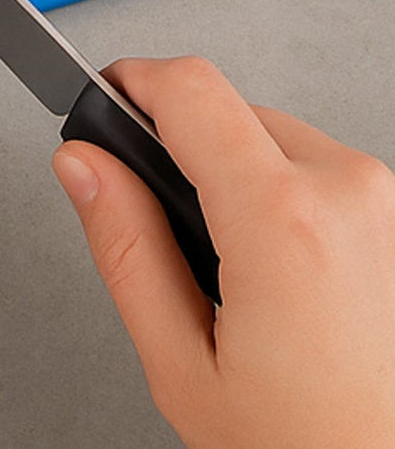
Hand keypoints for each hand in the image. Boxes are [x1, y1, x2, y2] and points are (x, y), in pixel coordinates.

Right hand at [52, 56, 394, 447]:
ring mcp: (385, 206)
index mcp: (282, 222)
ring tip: (238, 276)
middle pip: (228, 111)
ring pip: (275, 138)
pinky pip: (320, 173)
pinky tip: (285, 279)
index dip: (131, 81)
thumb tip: (84, 165)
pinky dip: (287, 203)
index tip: (104, 97)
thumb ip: (124, 248)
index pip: (188, 88)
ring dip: (239, 179)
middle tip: (169, 234)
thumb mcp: (183, 366)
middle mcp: (346, 194)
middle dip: (183, 154)